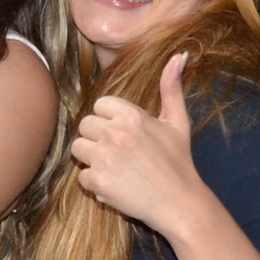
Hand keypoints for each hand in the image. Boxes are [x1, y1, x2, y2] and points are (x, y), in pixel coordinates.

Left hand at [71, 53, 211, 237]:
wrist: (180, 203)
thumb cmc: (179, 162)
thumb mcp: (178, 122)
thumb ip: (171, 87)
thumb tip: (179, 56)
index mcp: (131, 115)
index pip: (100, 106)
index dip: (110, 120)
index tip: (124, 134)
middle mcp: (115, 132)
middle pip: (85, 126)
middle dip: (98, 139)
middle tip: (118, 153)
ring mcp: (105, 157)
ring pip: (78, 149)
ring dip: (92, 160)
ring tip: (114, 168)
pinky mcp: (98, 181)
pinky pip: (82, 177)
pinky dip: (95, 184)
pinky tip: (115, 185)